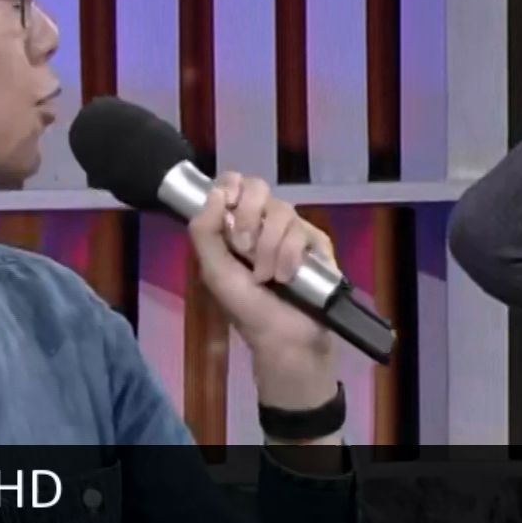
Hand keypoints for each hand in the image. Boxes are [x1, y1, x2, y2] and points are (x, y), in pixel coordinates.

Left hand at [186, 173, 338, 412]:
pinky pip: (304, 231)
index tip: (228, 209)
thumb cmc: (248, 310)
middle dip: (249, 220)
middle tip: (245, 251)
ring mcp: (293, 232)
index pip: (234, 182)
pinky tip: (289, 278)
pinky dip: (290, 256)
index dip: (231, 187)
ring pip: (282, 211)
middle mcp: (264, 223)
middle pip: (259, 188)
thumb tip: (215, 191)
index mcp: (235, 225)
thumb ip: (204, 232)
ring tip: (269, 278)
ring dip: (270, 248)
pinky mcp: (318, 244)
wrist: (287, 340)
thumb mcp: (215, 273)